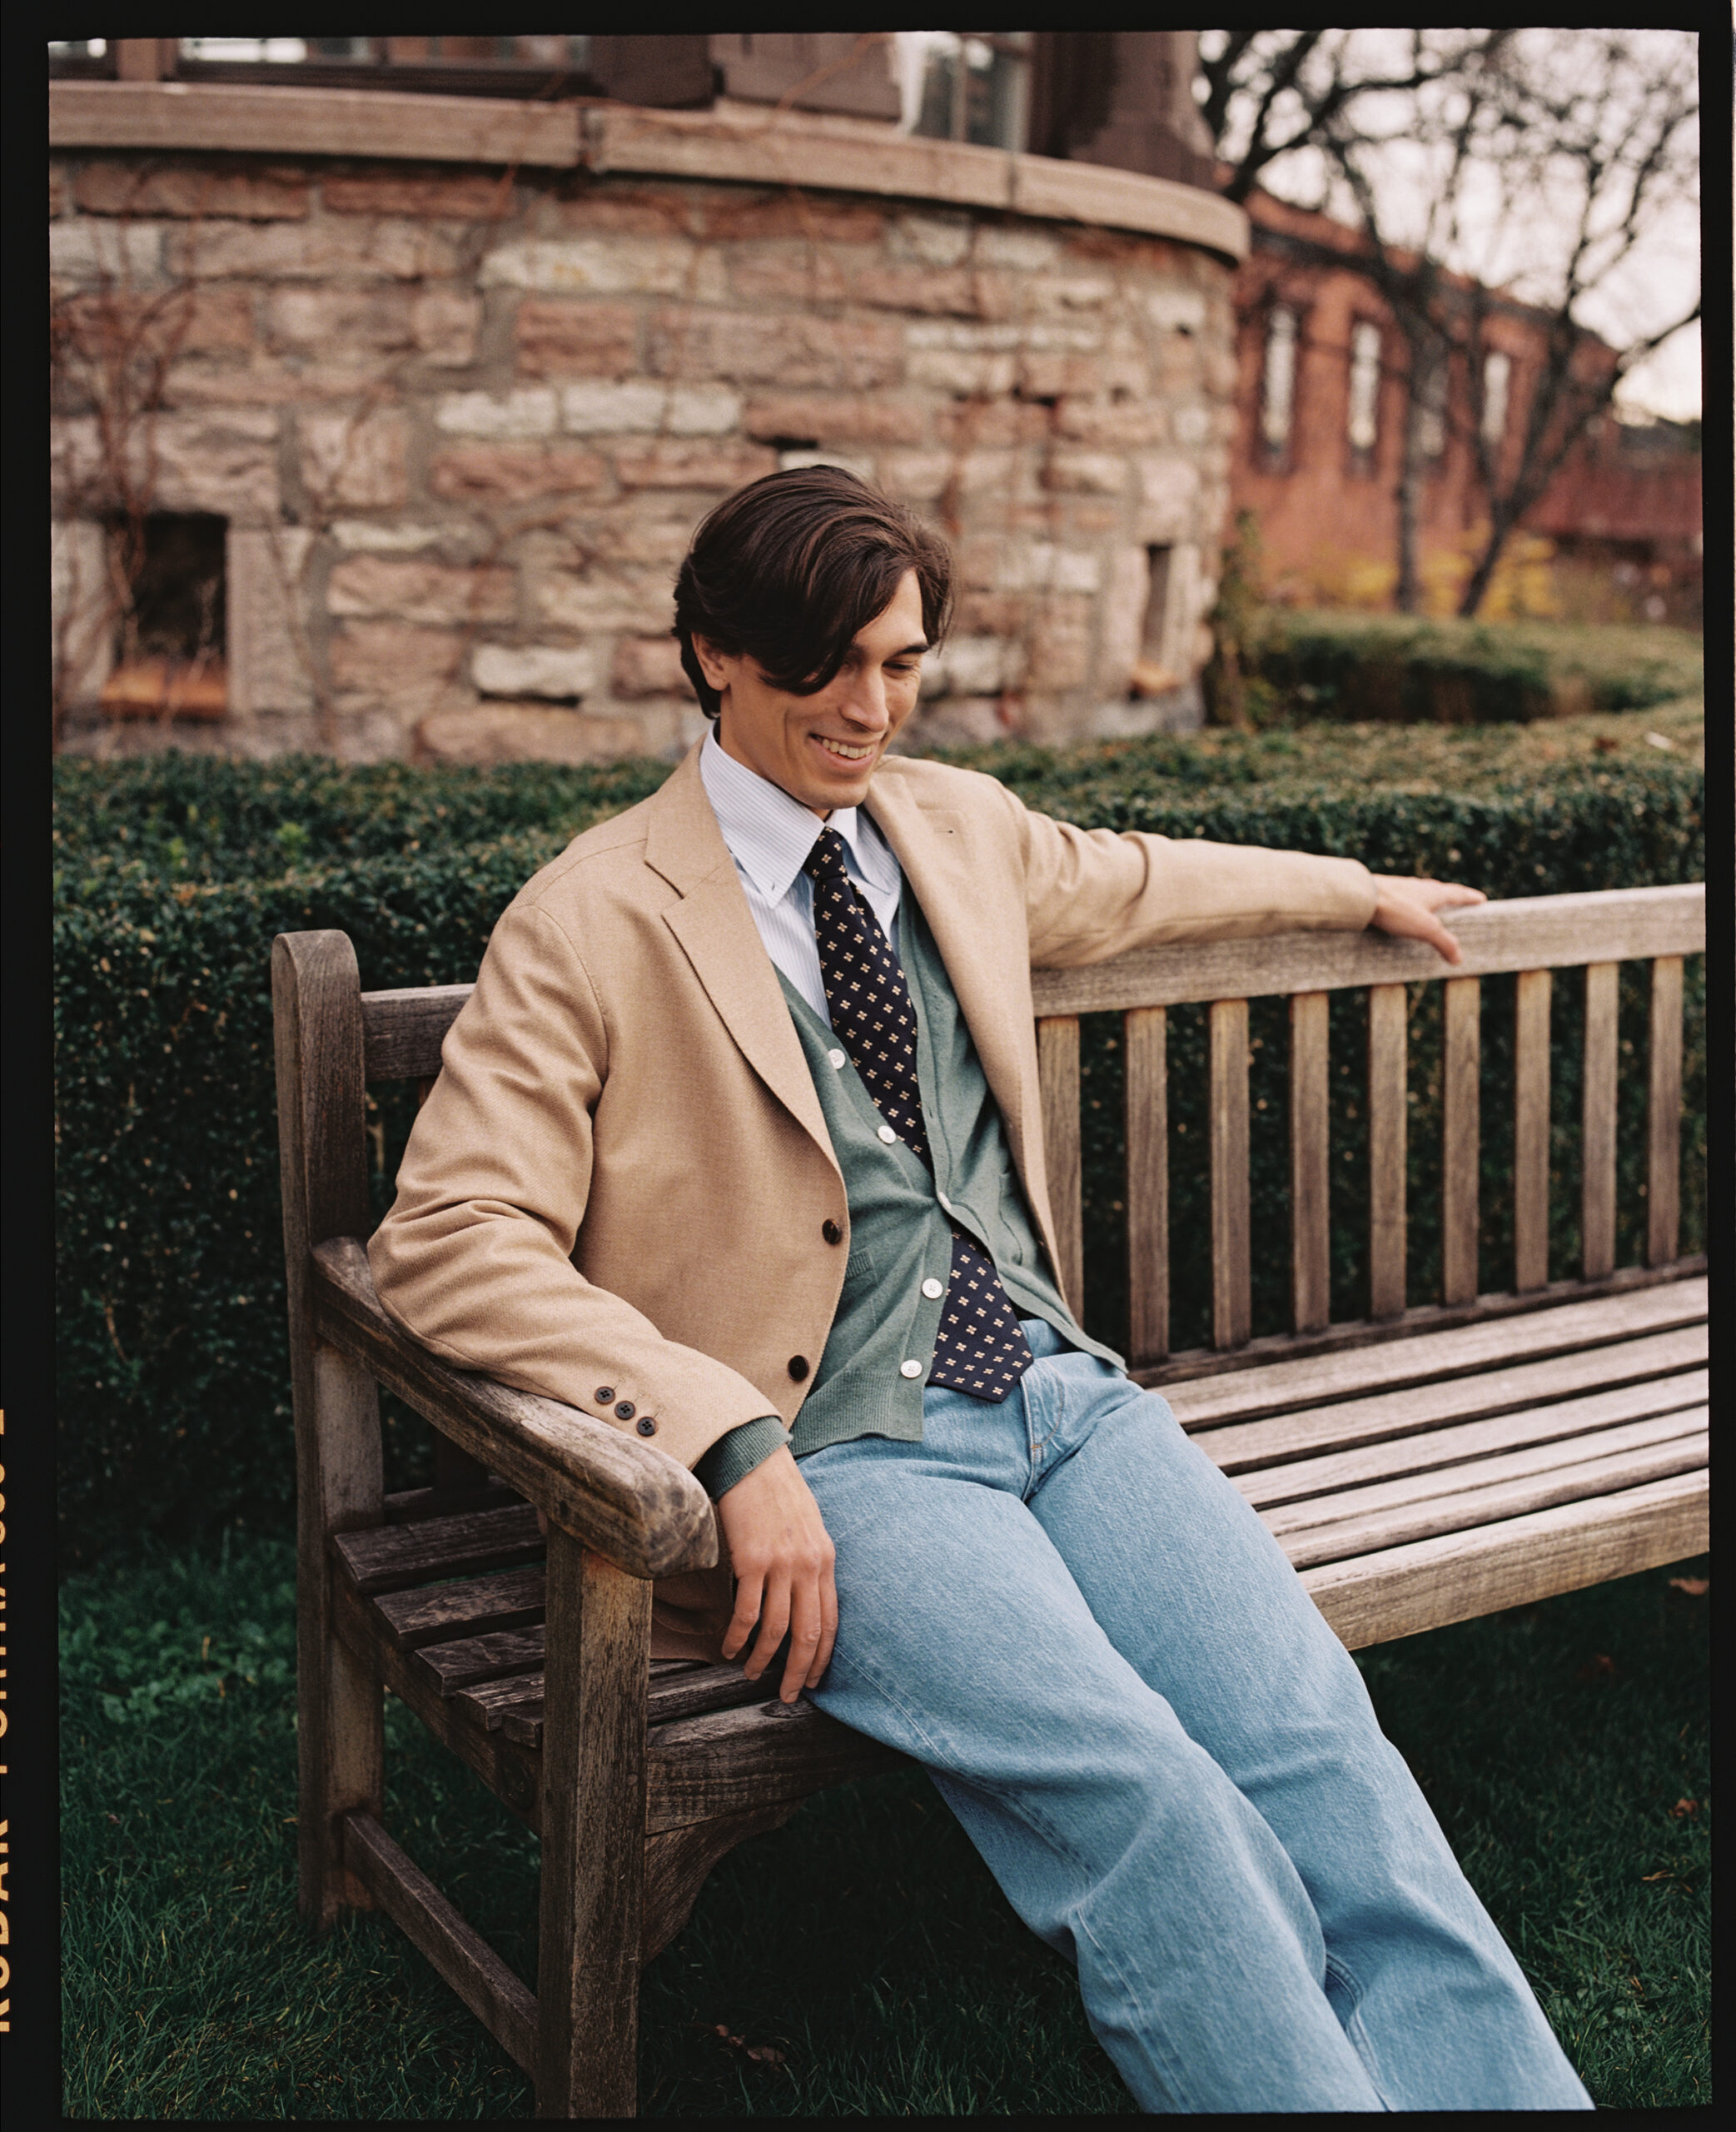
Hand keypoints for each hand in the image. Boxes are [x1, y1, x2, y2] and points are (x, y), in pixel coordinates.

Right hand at [715, 1445, 838, 1702]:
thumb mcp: (808, 1526)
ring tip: (751, 1674)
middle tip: (787, 1695)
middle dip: (798, 1671)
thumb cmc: (776, 1492)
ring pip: (776, 1629)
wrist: (752, 1460)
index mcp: (826, 1560)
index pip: (831, 1622)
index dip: (822, 1657)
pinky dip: (738, 1637)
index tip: (812, 1680)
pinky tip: (730, 1647)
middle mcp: (808, 1566)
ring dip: (764, 1659)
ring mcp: (781, 1565)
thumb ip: (810, 1561)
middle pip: (808, 1634)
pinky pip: (747, 1613)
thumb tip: (804, 1596)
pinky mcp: (752, 1561)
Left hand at [1366, 875, 1485, 965]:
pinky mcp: (1383, 893)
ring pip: (1419, 892)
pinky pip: (1401, 898)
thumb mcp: (1426, 929)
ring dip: (1428, 898)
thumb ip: (1445, 943)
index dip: (1470, 898)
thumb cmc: (1397, 909)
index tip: (1481, 899)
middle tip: (1457, 899)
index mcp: (1433, 892)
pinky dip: (1408, 903)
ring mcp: (1400, 888)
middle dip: (1450, 896)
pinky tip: (1402, 909)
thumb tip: (1460, 959)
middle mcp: (1418, 886)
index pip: (1458, 894)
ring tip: (1430, 906)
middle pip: (1439, 890)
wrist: (1361, 897)